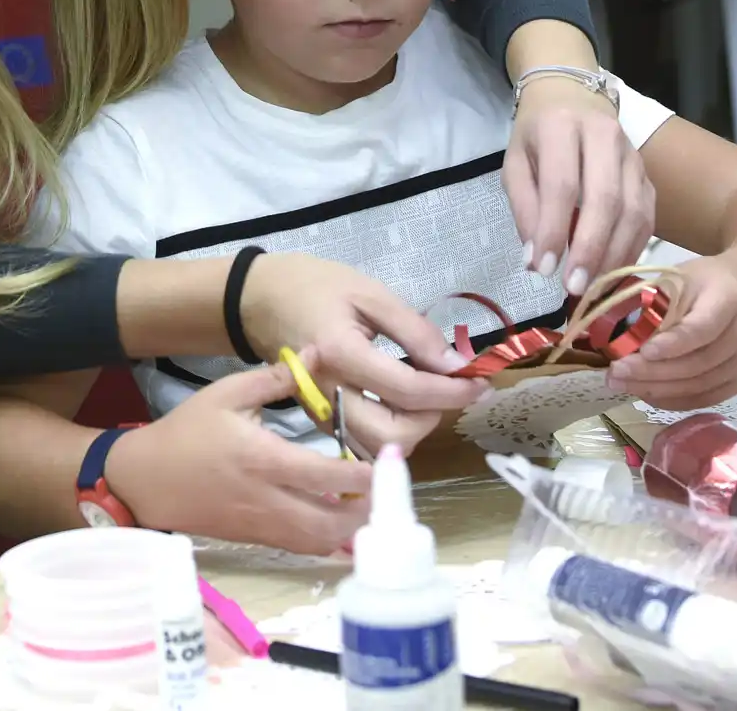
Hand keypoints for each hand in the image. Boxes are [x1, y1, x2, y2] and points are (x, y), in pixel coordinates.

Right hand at [108, 355, 372, 555]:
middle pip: (332, 522)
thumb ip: (277, 377)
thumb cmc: (187, 432)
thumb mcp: (227, 393)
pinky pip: (303, 547)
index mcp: (264, 459)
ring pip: (321, 542)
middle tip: (386, 485)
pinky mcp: (257, 540)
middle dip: (367, 510)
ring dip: (351, 528)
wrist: (144, 481)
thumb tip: (320, 351)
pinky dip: (329, 538)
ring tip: (369, 501)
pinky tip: (342, 516)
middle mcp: (269, 500)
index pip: (327, 476)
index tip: (390, 460)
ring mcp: (263, 527)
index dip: (365, 475)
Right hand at [239, 252, 485, 451]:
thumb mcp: (370, 293)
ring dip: (412, 430)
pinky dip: (391, 433)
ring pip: (377, 450)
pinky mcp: (318, 420)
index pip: (409, 391)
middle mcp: (328, 393)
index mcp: (340, 354)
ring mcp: (320, 413)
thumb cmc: (314, 286)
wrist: (256, 300)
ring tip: (426, 395)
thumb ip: (415, 331)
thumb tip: (454, 365)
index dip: (452, 391)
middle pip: (393, 437)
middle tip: (447, 389)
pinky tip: (402, 404)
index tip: (480, 382)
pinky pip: (361, 443)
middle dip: (431, 418)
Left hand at [505, 76, 654, 295]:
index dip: (555, 230)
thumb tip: (535, 261)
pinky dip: (633, 249)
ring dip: (615, 254)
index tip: (544, 270)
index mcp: (562, 127)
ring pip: (633, 210)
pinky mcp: (647, 174)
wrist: (572, 99)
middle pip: (605, 198)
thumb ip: (525, 209)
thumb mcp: (516, 165)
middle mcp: (604, 135)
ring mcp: (632, 154)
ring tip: (594, 287)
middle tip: (574, 286)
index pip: (562, 185)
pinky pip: (648, 216)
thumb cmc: (537, 137)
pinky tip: (615, 272)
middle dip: (590, 248)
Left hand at [607, 259, 736, 409]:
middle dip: (652, 371)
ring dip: (656, 389)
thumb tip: (614, 328)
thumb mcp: (680, 277)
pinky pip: (702, 398)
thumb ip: (654, 302)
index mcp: (729, 298)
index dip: (673, 343)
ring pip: (698, 386)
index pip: (702, 328)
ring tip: (620, 384)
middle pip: (697, 362)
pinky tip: (644, 392)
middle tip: (616, 372)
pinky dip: (671, 399)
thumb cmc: (706, 283)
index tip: (642, 350)